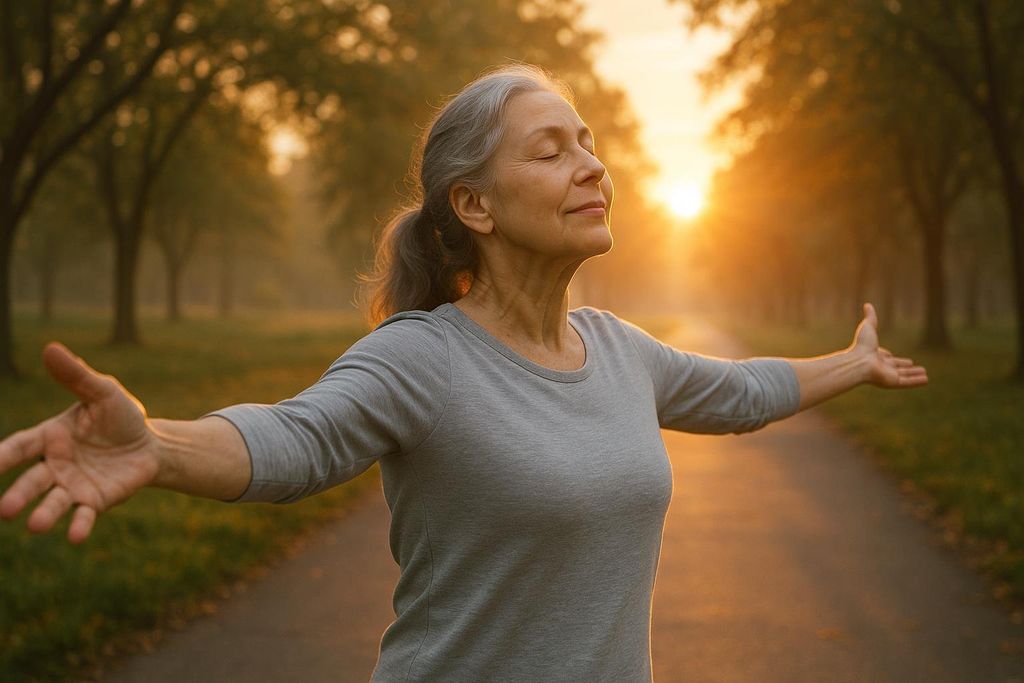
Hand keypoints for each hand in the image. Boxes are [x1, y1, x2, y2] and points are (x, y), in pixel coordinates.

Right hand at [0, 342, 159, 542]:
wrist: (150, 444)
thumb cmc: (120, 416)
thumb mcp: (103, 392)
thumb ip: (76, 376)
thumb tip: (50, 348)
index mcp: (49, 437)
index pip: (19, 447)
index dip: (1, 457)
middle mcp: (55, 465)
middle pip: (31, 481)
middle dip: (17, 495)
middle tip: (4, 510)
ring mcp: (73, 485)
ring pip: (53, 502)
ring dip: (44, 515)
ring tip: (36, 526)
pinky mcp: (95, 501)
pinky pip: (84, 515)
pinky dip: (79, 525)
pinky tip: (75, 536)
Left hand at [851, 303, 928, 388]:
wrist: (858, 362)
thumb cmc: (861, 345)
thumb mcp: (868, 327)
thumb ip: (871, 317)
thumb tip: (867, 304)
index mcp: (875, 356)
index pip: (886, 357)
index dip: (891, 357)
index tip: (894, 357)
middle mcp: (881, 367)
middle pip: (896, 367)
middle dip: (905, 367)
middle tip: (913, 365)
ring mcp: (887, 376)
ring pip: (904, 375)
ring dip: (914, 375)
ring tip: (925, 374)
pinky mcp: (893, 382)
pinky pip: (908, 382)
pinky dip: (917, 381)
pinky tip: (926, 380)